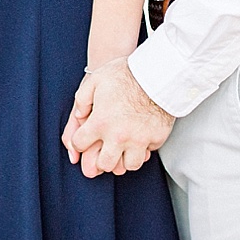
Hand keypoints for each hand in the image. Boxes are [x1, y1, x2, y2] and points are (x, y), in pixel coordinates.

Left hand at [61, 59, 171, 177]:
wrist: (160, 73)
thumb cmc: (128, 74)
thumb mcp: (96, 79)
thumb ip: (82, 99)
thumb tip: (80, 115)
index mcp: (101, 122)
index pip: (79, 144)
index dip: (79, 141)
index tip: (85, 137)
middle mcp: (118, 136)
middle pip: (104, 164)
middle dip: (102, 159)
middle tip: (105, 148)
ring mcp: (139, 140)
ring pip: (128, 166)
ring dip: (124, 158)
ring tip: (124, 147)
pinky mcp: (156, 139)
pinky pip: (147, 154)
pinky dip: (143, 149)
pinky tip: (140, 137)